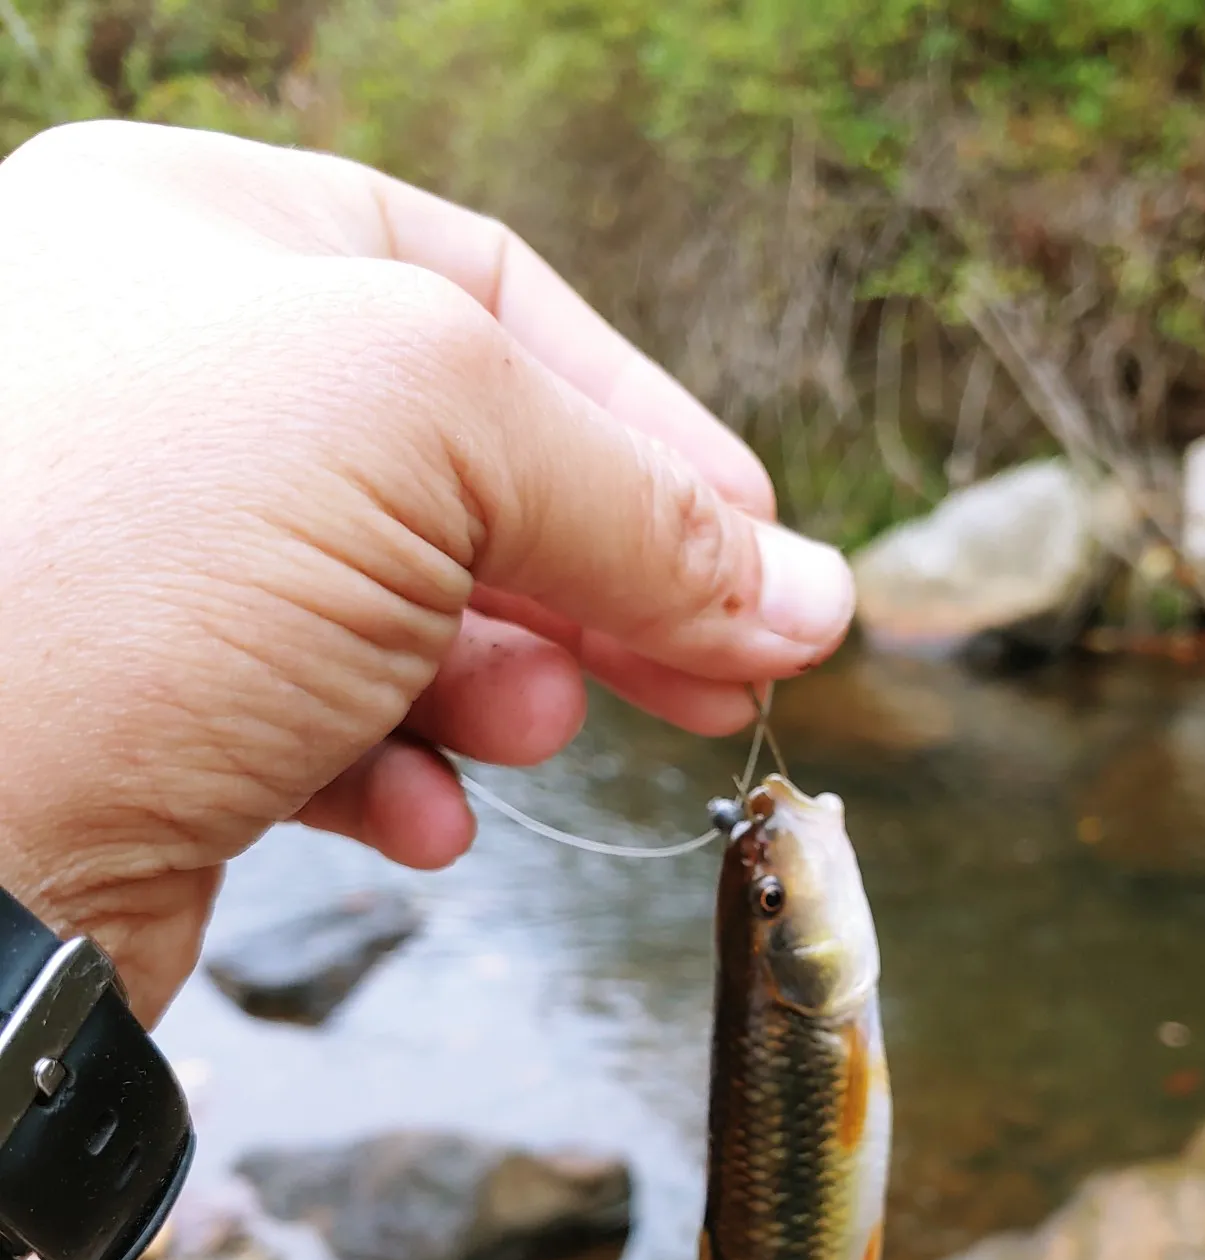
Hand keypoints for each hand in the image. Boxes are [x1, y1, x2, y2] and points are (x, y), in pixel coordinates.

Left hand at [0, 121, 854, 1023]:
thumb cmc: (130, 566)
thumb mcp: (434, 446)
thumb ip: (642, 509)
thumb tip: (815, 597)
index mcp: (209, 237)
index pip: (498, 301)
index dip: (649, 426)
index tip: (759, 542)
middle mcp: (173, 382)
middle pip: (473, 473)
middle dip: (612, 581)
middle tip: (731, 669)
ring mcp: (158, 561)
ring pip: (415, 612)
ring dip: (504, 682)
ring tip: (528, 730)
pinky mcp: (149, 718)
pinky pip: (329, 725)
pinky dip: (399, 773)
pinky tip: (411, 818)